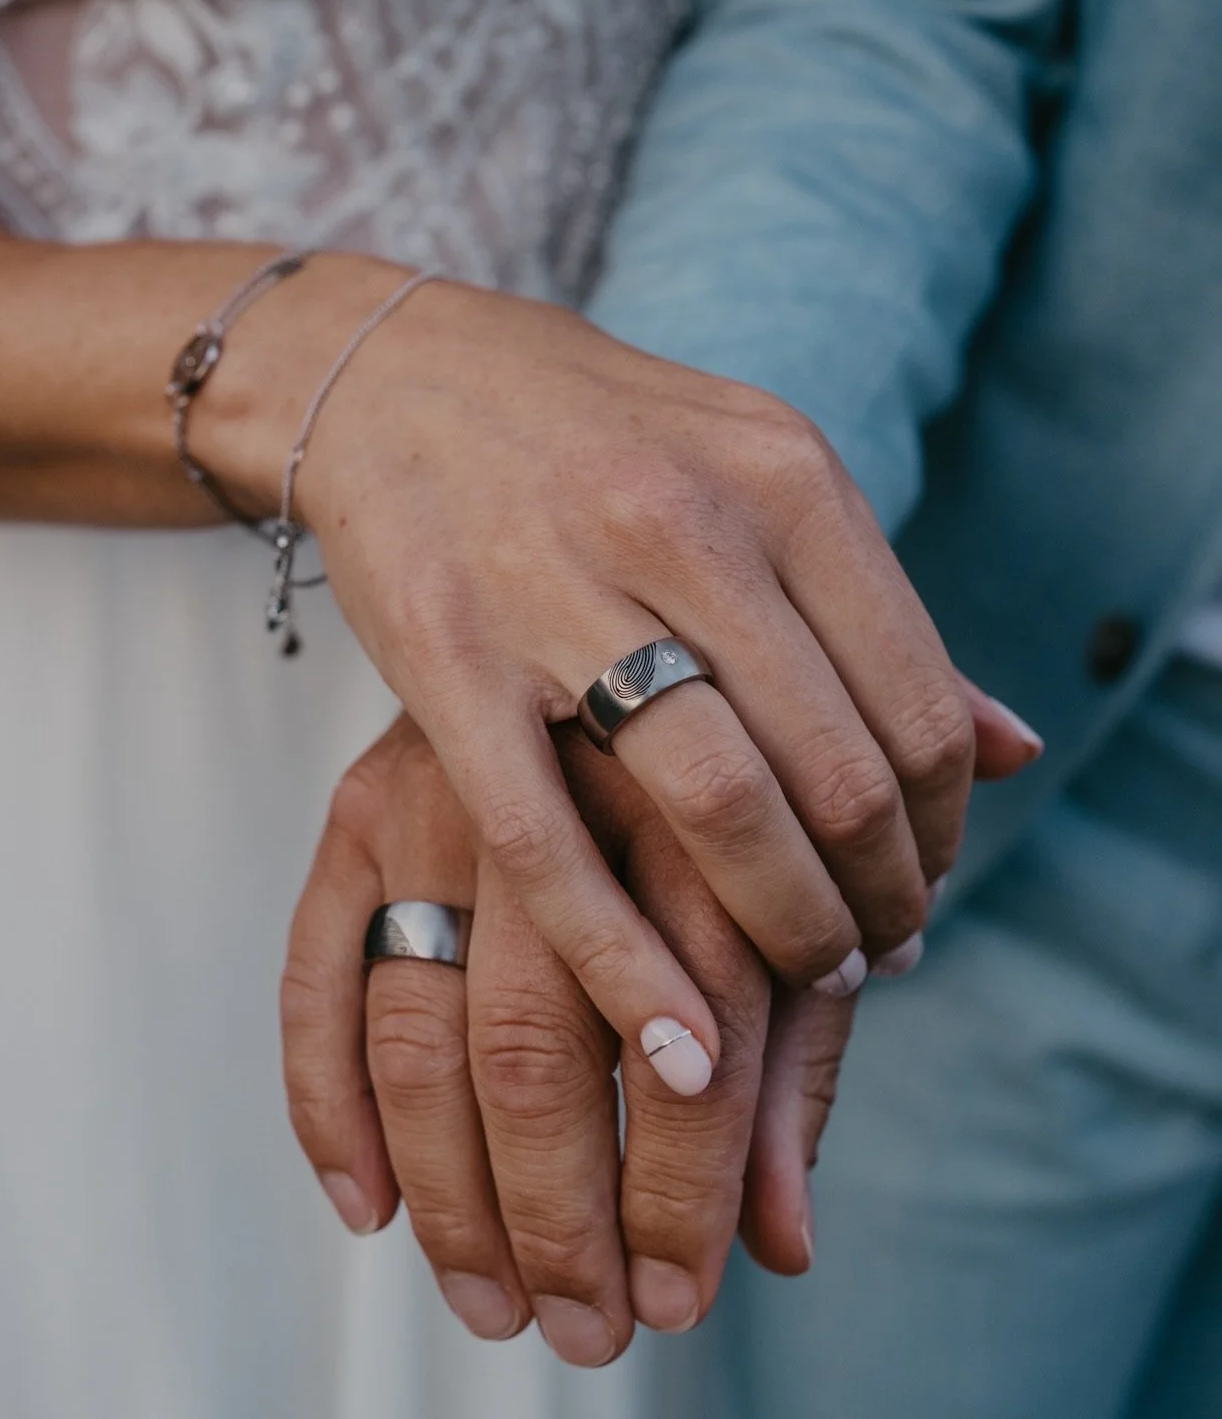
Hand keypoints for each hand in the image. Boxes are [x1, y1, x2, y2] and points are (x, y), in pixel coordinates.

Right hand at [215, 264, 1039, 1071]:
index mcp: (784, 477)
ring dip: (786, 930)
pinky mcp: (449, 664)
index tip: (921, 884)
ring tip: (805, 981)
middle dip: (879, 900)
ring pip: (719, 809)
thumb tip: (1019, 750)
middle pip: (837, 771)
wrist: (399, 378)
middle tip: (874, 956)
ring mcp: (559, 592)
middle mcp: (684, 524)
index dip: (941, 828)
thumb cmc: (601, 444)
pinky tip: (681, 1041)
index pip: (917, 701)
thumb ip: (879, 613)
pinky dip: (627, 962)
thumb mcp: (762, 479)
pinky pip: (552, 846)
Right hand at [282, 714, 854, 1363]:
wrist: (593, 589)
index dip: (688, 1195)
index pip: (694, 1045)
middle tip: (585, 1334)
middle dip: (562, 1220)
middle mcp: (564, 805)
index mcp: (701, 823)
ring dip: (451, 1197)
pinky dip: (326, 1107)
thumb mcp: (786, 908)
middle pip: (539, 1056)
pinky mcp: (354, 812)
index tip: (685, 1300)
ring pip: (421, 1038)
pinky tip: (368, 1211)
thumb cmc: (720, 800)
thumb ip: (798, 1069)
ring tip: (494, 1307)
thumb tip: (789, 1253)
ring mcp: (440, 802)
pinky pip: (312, 977)